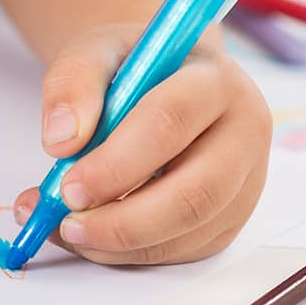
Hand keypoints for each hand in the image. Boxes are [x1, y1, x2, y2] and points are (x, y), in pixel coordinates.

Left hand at [12, 26, 270, 265]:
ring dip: (121, 244)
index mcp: (217, 82)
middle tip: (68, 224)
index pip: (170, 125)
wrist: (169, 80)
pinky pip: (183, 249)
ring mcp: (245, 182)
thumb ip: (73, 83)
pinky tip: (96, 236)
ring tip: (71, 230)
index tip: (67, 187)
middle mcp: (244, 134)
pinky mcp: (230, 218)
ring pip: (189, 230)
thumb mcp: (98, 51)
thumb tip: (60, 142)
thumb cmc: (138, 66)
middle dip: (123, 221)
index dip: (115, 164)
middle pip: (194, 194)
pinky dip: (132, 253)